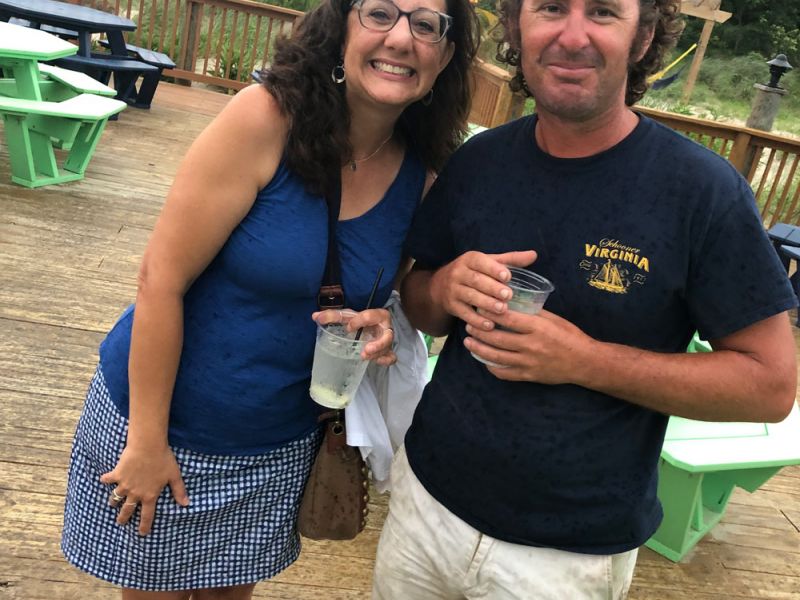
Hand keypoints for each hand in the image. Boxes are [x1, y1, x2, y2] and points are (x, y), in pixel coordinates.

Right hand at [100, 443, 189, 535]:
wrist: (148, 446)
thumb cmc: (163, 459)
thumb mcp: (174, 476)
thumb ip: (179, 491)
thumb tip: (186, 504)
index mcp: (150, 495)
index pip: (147, 515)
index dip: (145, 526)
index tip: (142, 534)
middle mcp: (135, 493)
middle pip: (127, 510)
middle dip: (123, 518)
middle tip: (120, 522)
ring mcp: (124, 484)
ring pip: (116, 497)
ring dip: (113, 501)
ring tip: (112, 504)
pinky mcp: (117, 474)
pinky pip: (108, 479)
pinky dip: (105, 479)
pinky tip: (103, 479)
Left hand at [312, 308, 395, 365]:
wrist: (370, 326)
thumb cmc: (358, 321)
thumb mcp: (346, 316)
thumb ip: (332, 316)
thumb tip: (314, 317)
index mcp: (377, 315)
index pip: (371, 316)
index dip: (360, 321)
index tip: (348, 327)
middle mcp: (385, 328)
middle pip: (387, 335)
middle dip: (378, 344)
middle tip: (364, 350)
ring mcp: (387, 340)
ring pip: (387, 348)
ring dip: (377, 354)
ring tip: (364, 357)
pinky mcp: (387, 351)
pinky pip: (391, 357)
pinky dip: (386, 360)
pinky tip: (378, 362)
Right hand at [430, 250, 536, 331]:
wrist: (441, 286)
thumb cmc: (473, 272)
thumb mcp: (488, 263)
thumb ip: (510, 260)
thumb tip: (533, 255)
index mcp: (469, 259)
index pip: (480, 262)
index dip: (493, 269)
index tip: (508, 276)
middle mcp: (458, 272)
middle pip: (476, 280)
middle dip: (492, 288)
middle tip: (508, 295)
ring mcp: (453, 290)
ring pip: (470, 296)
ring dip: (486, 304)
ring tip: (502, 310)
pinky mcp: (451, 305)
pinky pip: (464, 313)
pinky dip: (476, 320)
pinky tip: (489, 325)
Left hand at [464, 309, 596, 383]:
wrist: (584, 362)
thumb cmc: (570, 336)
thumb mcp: (553, 319)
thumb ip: (532, 313)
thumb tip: (511, 303)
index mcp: (537, 327)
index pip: (507, 319)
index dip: (490, 314)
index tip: (478, 308)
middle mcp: (531, 345)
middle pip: (497, 339)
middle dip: (479, 331)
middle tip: (468, 325)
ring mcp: (529, 363)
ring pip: (496, 357)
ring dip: (479, 349)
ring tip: (468, 342)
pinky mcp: (529, 376)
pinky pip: (505, 373)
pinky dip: (491, 367)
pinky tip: (484, 360)